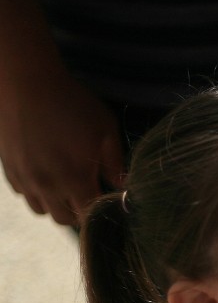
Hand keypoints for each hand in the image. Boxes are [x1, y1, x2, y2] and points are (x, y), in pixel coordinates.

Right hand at [0, 70, 123, 225]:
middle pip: (64, 219)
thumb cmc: (71, 103)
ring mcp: (24, 179)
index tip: (107, 199)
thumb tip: (121, 185)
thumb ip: (114, 162)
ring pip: (41, 210)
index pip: (90, 214)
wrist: (25, 83)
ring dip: (56, 204)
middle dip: (80, 212)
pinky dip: (37, 192)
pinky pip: (24, 194)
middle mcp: (46, 186)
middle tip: (89, 194)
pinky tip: (46, 174)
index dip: (101, 211)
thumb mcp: (105, 129)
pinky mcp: (9, 169)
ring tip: (67, 186)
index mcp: (74, 179)